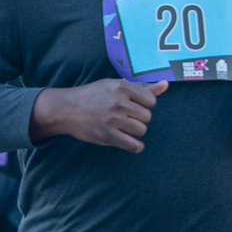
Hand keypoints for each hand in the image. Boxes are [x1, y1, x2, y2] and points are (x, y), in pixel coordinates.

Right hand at [32, 79, 167, 151]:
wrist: (65, 109)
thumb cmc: (93, 96)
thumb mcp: (115, 86)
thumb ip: (142, 88)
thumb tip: (166, 85)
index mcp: (121, 87)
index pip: (151, 101)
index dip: (143, 106)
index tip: (131, 107)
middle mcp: (118, 102)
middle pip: (147, 117)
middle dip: (138, 119)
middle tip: (124, 118)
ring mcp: (113, 119)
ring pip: (141, 130)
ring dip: (135, 132)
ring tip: (123, 128)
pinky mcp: (107, 135)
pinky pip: (134, 145)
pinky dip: (135, 146)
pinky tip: (129, 142)